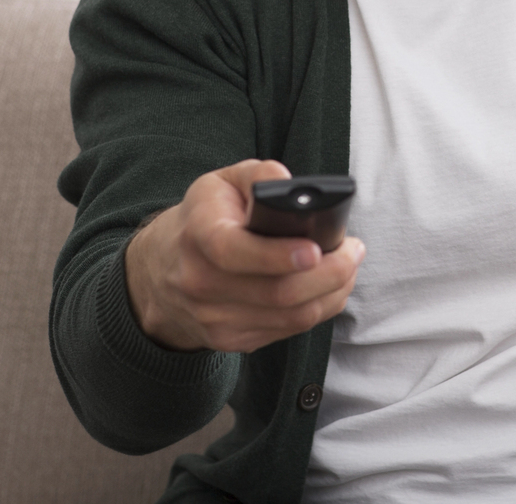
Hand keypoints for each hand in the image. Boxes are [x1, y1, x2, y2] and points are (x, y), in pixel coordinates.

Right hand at [124, 159, 364, 353]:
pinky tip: (328, 288)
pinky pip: (288, 330)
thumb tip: (290, 185)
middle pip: (277, 292)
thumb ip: (258, 176)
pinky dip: (319, 308)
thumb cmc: (204, 219)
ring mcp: (215, 318)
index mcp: (197, 236)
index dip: (277, 255)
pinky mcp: (231, 340)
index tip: (315, 249)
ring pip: (291, 316)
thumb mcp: (222, 183)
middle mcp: (201, 283)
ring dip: (332, 292)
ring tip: (348, 266)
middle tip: (353, 251)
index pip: (233, 252)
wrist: (162, 272)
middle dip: (329, 274)